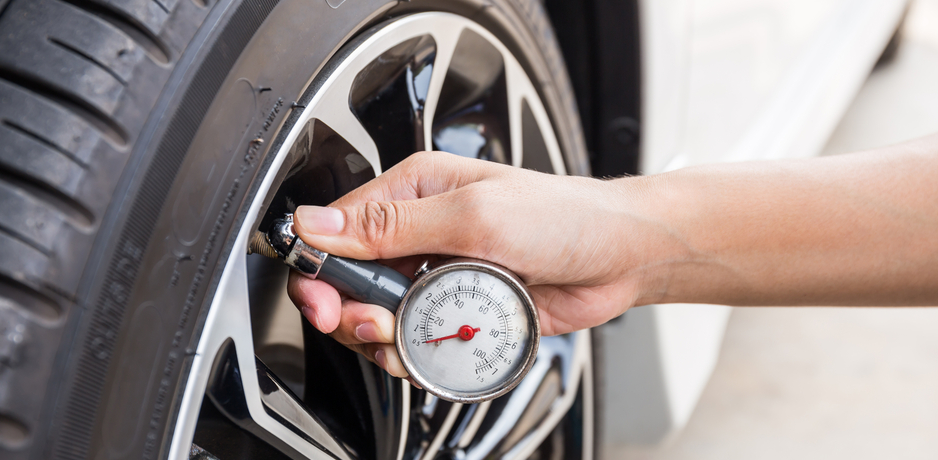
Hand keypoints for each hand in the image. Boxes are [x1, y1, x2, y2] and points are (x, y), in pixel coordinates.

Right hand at [287, 151, 660, 376]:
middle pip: (351, 281)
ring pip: (380, 317)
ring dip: (385, 339)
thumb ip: (393, 225)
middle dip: (353, 312)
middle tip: (376, 325)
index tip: (326, 302)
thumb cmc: (562, 217)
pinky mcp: (458, 308)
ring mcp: (438, 273)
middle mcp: (419, 231)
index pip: (337, 229)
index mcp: (413, 191)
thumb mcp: (474, 215)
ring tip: (408, 340)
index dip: (320, 270)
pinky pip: (417, 339)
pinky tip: (434, 351)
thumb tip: (319, 223)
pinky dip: (417, 353)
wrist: (618, 256)